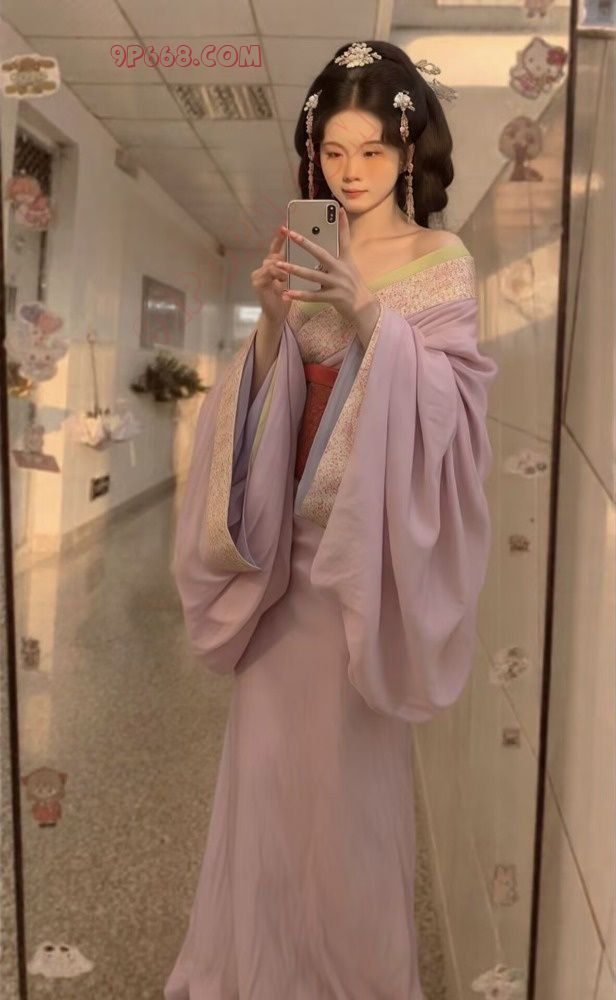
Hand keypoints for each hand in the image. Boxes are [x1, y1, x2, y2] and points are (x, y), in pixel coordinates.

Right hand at [251, 226, 292, 327]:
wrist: (278, 315)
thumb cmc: (289, 296)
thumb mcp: (296, 278)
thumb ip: (299, 264)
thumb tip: (314, 248)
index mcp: (275, 264)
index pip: (278, 247)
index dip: (281, 236)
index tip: (287, 224)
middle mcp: (265, 267)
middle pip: (273, 253)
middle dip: (280, 245)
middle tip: (287, 233)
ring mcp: (259, 275)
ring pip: (270, 263)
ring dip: (281, 265)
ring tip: (288, 269)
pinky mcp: (258, 284)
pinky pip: (267, 275)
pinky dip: (276, 275)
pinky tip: (283, 278)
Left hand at [279, 207, 379, 336]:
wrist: (364, 308)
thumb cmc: (353, 287)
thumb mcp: (349, 268)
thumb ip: (338, 257)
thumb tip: (326, 247)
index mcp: (345, 260)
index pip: (344, 239)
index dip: (343, 224)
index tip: (339, 209)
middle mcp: (341, 269)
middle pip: (320, 253)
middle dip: (304, 243)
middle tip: (290, 233)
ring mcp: (337, 283)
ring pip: (312, 275)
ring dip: (294, 269)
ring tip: (280, 264)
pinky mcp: (334, 297)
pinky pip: (313, 296)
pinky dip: (300, 295)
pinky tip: (288, 293)